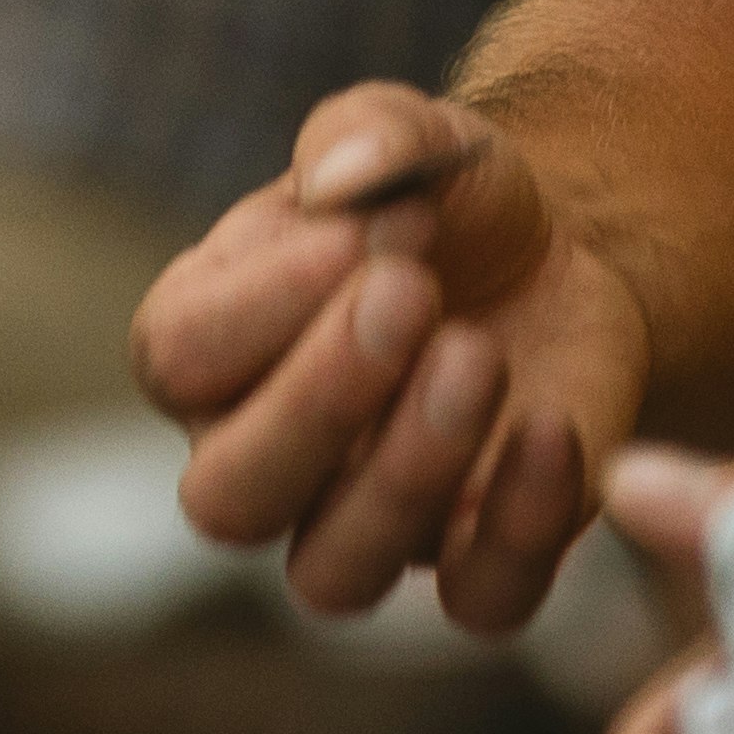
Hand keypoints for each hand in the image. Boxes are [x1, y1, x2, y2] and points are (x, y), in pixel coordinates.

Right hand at [134, 85, 649, 634]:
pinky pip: (479, 598)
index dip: (260, 304)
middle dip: (316, 402)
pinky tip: (555, 430)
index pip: (176, 358)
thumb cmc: (442, 201)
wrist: (558, 255)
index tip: (361, 229)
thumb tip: (337, 179)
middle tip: (412, 295)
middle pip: (229, 499)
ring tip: (480, 356)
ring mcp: (365, 524)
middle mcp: (262, 456)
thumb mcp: (416, 140)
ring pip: (334, 570)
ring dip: (406, 474)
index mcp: (209, 344)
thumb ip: (367, 134)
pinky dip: (520, 529)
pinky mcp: (476, 559)